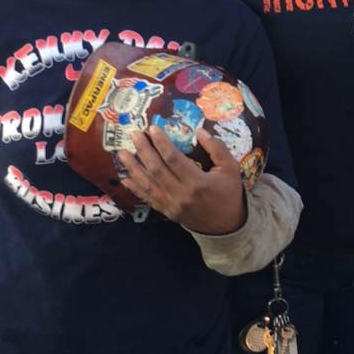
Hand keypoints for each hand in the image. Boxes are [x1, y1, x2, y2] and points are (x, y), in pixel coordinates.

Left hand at [117, 126, 245, 234]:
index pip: (173, 159)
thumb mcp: (231, 168)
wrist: (227, 225)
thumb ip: (217, 148)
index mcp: (197, 182)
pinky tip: (125, 178)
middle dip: (143, 150)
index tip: (153, 128)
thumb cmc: (229, 193)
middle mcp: (181, 194)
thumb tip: (199, 131)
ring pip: (148, 184)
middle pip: (156, 169)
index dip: (161, 142)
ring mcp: (171, 205)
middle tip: (134, 134)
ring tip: (121, 153)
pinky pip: (148, 199)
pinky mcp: (167, 212)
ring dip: (133, 168)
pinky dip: (135, 188)